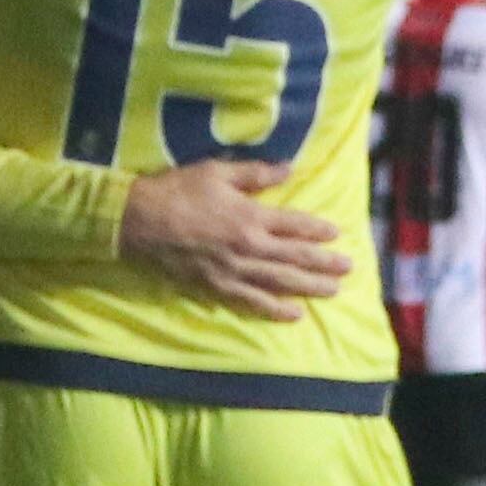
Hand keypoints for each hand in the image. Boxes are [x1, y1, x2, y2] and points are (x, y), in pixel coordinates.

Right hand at [118, 161, 351, 321]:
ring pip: (281, 282)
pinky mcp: (218, 287)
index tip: (336, 234)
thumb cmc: (176, 191)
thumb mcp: (216, 171)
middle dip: (324, 263)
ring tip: (332, 291)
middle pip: (295, 257)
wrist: (138, 221)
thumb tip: (289, 170)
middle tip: (347, 268)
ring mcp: (234, 271)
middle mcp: (249, 246)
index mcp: (250, 216)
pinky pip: (253, 302)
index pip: (294, 224)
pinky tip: (294, 314)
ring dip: (310, 287)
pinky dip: (275, 310)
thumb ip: (255, 174)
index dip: (318, 230)